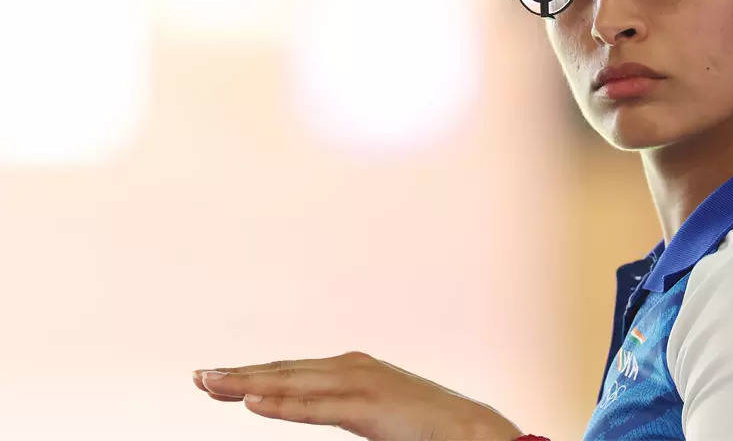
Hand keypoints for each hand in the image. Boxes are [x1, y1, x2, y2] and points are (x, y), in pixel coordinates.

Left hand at [192, 350, 522, 440]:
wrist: (471, 428)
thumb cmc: (425, 427)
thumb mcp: (374, 411)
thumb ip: (343, 405)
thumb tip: (316, 404)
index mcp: (353, 368)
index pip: (290, 370)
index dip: (250, 372)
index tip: (214, 378)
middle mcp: (352, 368)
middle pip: (283, 371)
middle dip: (238, 374)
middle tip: (198, 377)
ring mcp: (361, 383)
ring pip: (291, 383)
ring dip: (247, 383)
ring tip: (210, 384)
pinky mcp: (368, 406)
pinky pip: (316, 407)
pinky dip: (281, 403)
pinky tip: (251, 403)